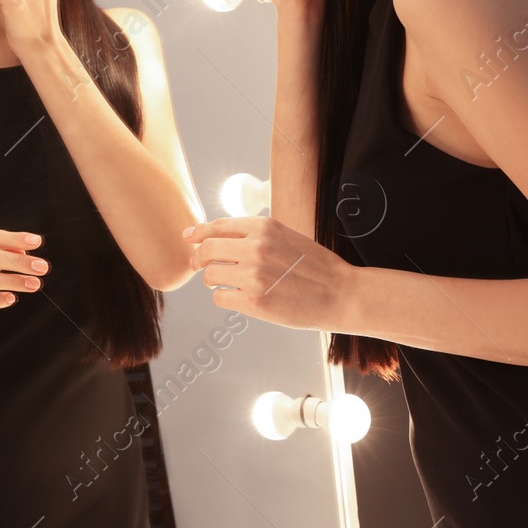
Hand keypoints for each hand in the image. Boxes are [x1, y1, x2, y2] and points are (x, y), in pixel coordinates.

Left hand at [183, 216, 351, 331]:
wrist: (340, 293)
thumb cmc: (314, 266)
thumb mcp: (285, 236)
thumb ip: (253, 234)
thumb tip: (214, 236)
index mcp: (263, 227)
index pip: (217, 226)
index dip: (198, 232)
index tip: (188, 237)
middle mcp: (255, 247)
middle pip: (207, 250)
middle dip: (198, 258)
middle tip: (199, 265)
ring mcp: (253, 275)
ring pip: (210, 275)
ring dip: (213, 279)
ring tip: (226, 282)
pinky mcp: (254, 301)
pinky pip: (220, 297)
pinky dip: (223, 297)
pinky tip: (236, 296)